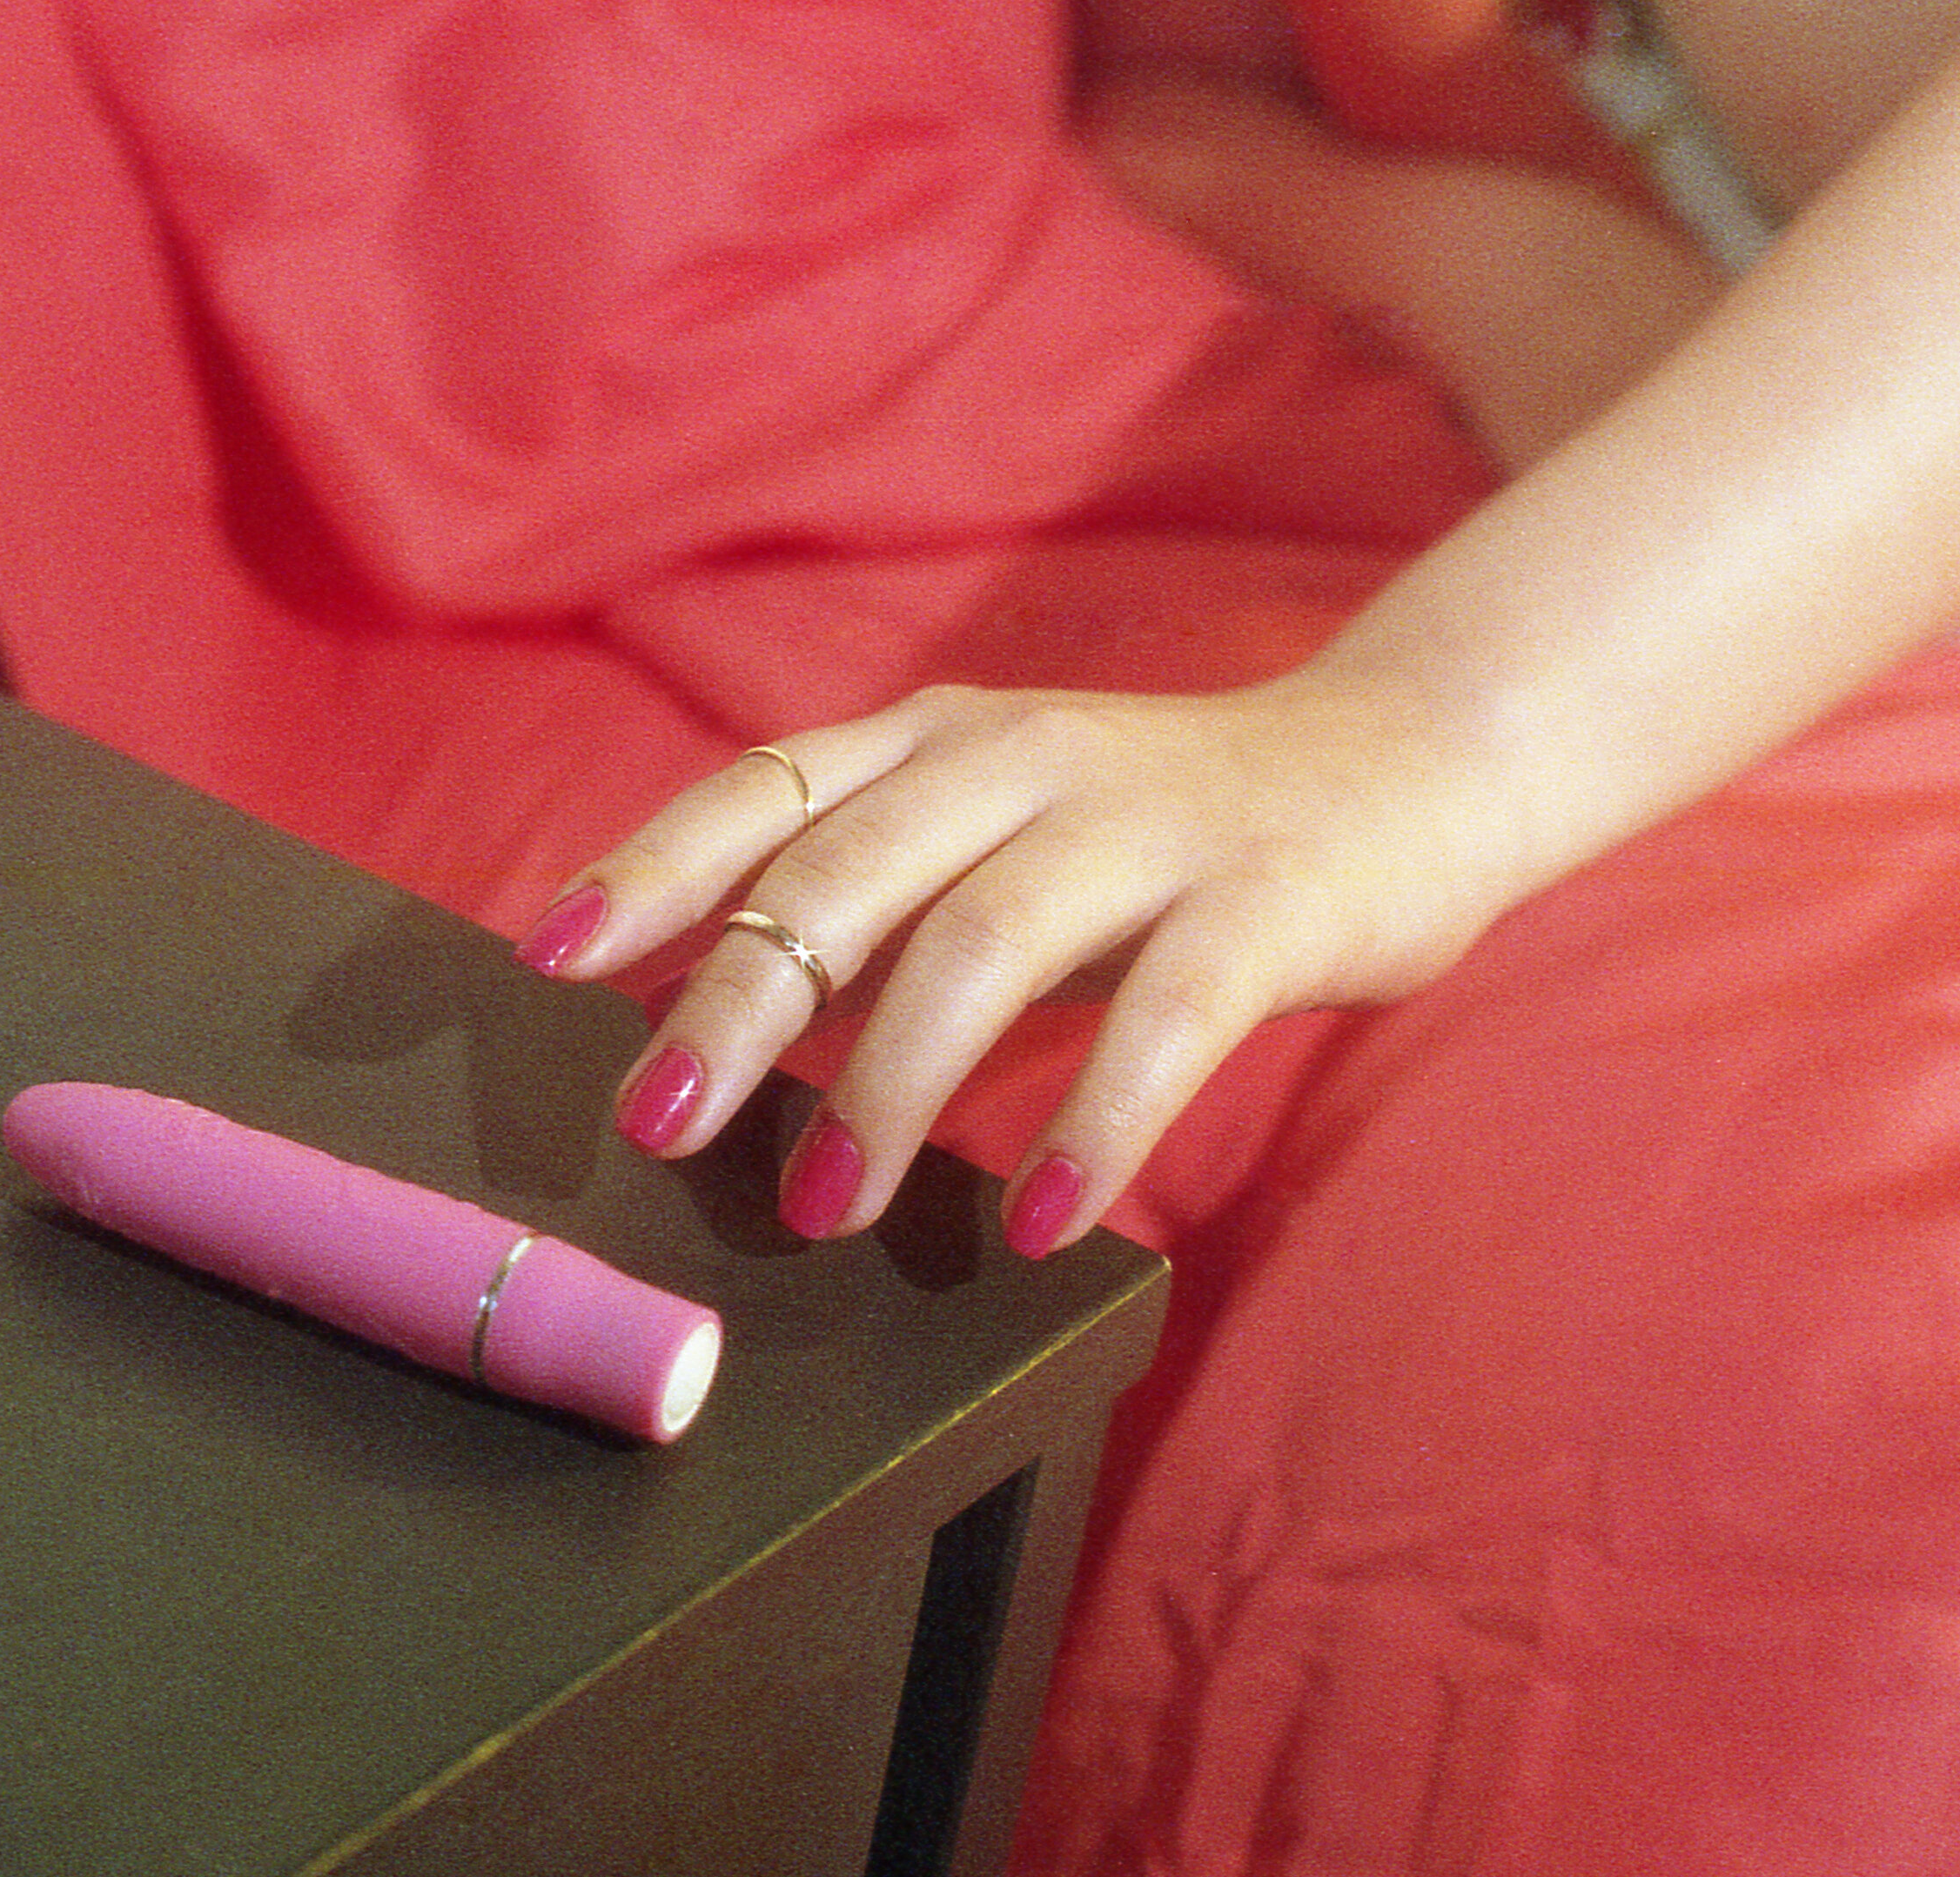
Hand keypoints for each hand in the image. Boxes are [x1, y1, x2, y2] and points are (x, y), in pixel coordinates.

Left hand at [516, 671, 1537, 1254]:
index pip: (764, 790)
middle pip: (846, 873)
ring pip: (984, 938)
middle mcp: (1022, 760)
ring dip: (891, 1080)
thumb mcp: (996, 847)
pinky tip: (1044, 1217)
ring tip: (826, 1205)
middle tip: (657, 1126)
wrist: (1409, 765)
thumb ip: (874, 920)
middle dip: (737, 1003)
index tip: (550, 959)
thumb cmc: (1163, 840)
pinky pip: (1169, 1014)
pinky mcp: (1267, 898)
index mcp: (939, 742)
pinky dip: (1098, 1118)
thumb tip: (714, 1032)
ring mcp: (1146, 822)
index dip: (651, 869)